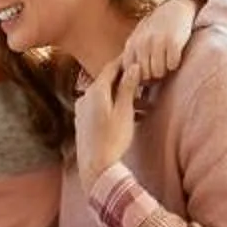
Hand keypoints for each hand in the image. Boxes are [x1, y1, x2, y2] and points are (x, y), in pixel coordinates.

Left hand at [71, 56, 140, 187]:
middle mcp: (85, 97)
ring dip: (123, 98)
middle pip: (108, 82)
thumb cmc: (113, 139)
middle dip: (126, 81)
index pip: (111, 67)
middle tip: (144, 82)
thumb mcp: (125, 111)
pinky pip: (100, 108)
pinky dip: (114, 108)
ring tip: (143, 106)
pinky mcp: (82, 123)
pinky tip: (129, 117)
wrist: (96, 168)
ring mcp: (82, 110)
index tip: (137, 58)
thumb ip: (128, 87)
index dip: (125, 62)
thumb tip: (134, 66)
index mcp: (95, 91)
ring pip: (105, 97)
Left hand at [119, 0, 204, 84]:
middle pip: (145, 76)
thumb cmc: (155, 31)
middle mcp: (141, 43)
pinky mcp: (173, 41)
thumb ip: (131, 59)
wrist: (174, 8)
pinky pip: (172, 65)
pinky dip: (175, 64)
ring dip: (164, 72)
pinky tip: (175, 57)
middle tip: (159, 70)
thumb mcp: (138, 41)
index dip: (138, 79)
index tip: (146, 77)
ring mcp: (157, 42)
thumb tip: (128, 86)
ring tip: (166, 63)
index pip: (129, 73)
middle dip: (153, 77)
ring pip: (158, 72)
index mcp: (131, 45)